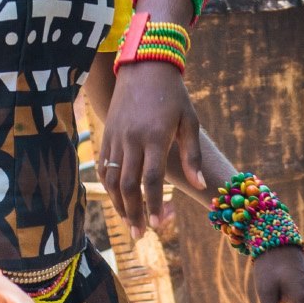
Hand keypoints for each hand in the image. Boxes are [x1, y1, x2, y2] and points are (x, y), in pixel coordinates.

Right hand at [101, 63, 205, 232]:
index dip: (154, 206)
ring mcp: (115, 137)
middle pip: (128, 185)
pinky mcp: (106, 134)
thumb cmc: (174, 95)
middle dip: (134, 214)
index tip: (160, 226)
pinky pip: (103, 166)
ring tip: (130, 224)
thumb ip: (192, 156)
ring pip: (112, 179)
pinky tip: (118, 200)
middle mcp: (131, 139)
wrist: (144, 66)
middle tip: (141, 236)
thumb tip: (200, 185)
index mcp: (154, 136)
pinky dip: (109, 187)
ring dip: (119, 205)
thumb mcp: (189, 121)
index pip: (151, 179)